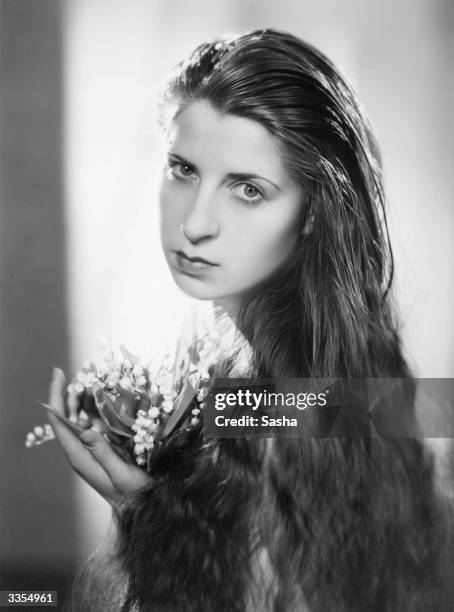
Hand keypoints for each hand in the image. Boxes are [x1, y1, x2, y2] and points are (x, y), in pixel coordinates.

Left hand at [46, 368, 150, 503]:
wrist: (144, 506)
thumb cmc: (134, 493)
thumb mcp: (120, 474)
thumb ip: (103, 453)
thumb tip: (85, 430)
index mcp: (80, 456)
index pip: (59, 422)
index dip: (56, 396)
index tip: (59, 373)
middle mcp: (82, 449)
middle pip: (67, 415)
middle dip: (72, 390)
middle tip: (85, 369)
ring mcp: (93, 447)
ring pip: (81, 416)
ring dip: (85, 396)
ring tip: (94, 375)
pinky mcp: (105, 446)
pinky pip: (96, 421)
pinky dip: (98, 405)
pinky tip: (107, 394)